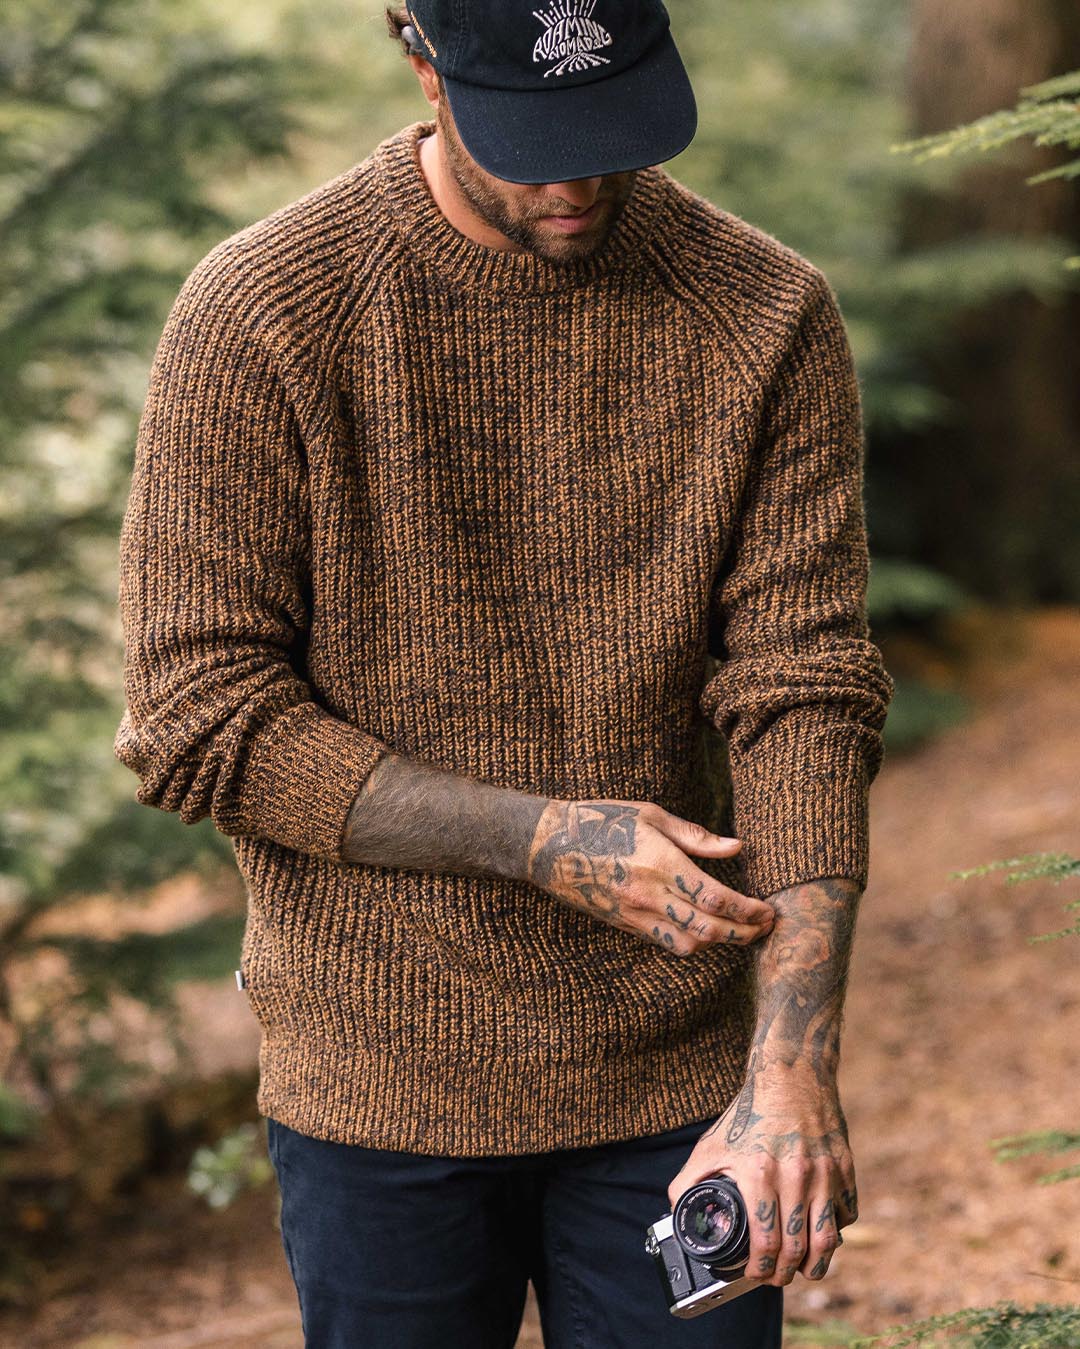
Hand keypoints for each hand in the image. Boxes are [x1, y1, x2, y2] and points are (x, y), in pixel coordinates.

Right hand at [525, 798, 774, 953]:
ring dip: (721, 943)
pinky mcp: (626, 924)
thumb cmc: (603, 820)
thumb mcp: (651, 815)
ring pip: (690, 944)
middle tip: (766, 927)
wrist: (550, 846)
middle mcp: (650, 895)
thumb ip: (696, 836)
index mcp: (661, 863)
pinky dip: (694, 942)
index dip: (748, 910)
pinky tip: (706, 931)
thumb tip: (736, 847)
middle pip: (709, 929)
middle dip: (745, 932)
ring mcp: (636, 914)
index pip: (716, 898)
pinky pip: (667, 943)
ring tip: (741, 931)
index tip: (768, 910)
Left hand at [666, 1068, 857, 1286]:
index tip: (755, 1275)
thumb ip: (687, 1182)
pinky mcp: (844, 1168)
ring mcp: (825, 1174)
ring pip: (828, 1241)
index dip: (760, 1270)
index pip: (766, 1244)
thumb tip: (676, 1216)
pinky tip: (820, 1233)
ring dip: (816, 1265)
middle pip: (798, 1250)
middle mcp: (796, 1176)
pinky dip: (835, 1232)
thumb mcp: (710, 1146)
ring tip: (804, 1270)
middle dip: (785, 1274)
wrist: (790, 1076)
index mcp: (760, 1174)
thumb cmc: (748, 1114)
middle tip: (777, 1277)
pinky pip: (846, 1214)